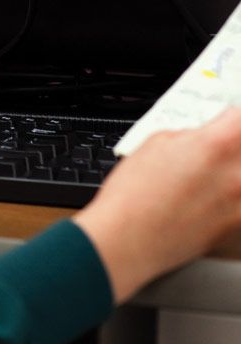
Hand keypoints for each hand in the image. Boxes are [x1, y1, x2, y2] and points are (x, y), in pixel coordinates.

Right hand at [74, 106, 240, 303]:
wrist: (129, 240)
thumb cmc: (134, 194)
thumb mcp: (155, 143)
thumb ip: (190, 136)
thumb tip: (203, 136)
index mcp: (218, 145)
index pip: (240, 118)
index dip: (230, 118)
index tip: (226, 120)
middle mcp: (238, 175)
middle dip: (231, 148)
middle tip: (218, 151)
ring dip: (231, 174)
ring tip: (210, 178)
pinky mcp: (239, 229)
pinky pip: (239, 203)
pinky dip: (231, 199)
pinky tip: (209, 199)